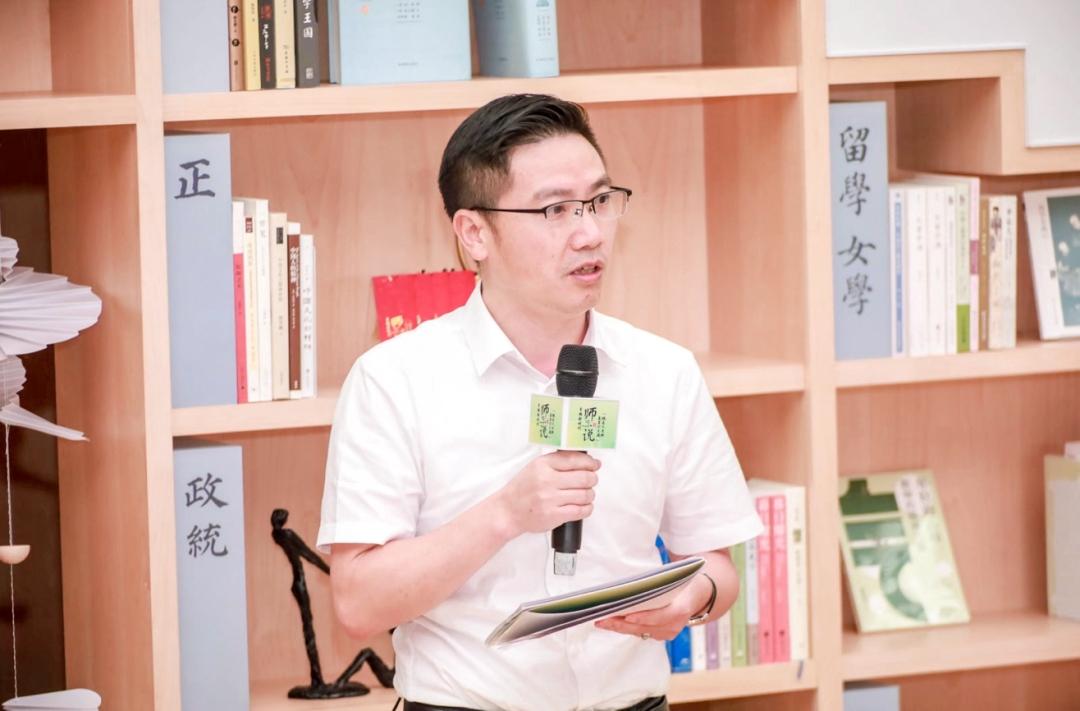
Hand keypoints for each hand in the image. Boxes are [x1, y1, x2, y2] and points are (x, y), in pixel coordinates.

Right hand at [495, 451, 599, 536]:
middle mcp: (547, 480)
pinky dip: (587, 508)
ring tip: (586, 495)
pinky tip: (583, 506)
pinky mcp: (554, 516)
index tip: (595, 465)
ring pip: (585, 495)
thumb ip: (558, 462)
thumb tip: (587, 461)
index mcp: (543, 465)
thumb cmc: (523, 489)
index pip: (574, 459)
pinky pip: (581, 511)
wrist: (508, 511)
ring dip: (590, 495)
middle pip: (584, 477)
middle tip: (591, 480)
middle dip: (592, 479)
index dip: (590, 462)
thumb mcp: (536, 467)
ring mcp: (550, 499)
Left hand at [594, 574, 711, 640]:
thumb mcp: (679, 575)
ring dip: (620, 627)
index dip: (647, 617)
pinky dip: (626, 628)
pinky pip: (642, 632)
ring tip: (601, 621)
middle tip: (603, 619)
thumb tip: (638, 575)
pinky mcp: (661, 634)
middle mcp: (677, 624)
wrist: (700, 594)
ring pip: (641, 632)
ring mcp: (669, 632)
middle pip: (647, 627)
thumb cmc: (685, 580)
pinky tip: (611, 623)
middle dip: (623, 624)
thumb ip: (662, 577)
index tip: (629, 616)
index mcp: (684, 606)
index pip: (665, 615)